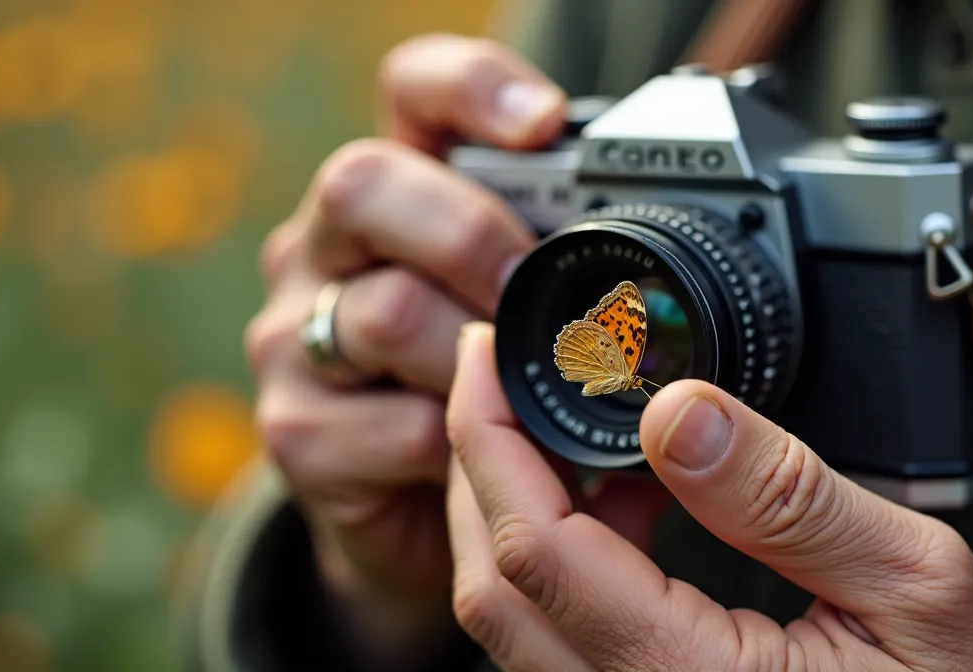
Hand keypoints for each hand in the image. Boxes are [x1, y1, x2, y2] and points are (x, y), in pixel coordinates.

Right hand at [243, 34, 569, 664]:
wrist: (412, 519)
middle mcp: (325, 248)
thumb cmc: (486, 389)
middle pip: (364, 185)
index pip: (411, 92)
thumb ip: (564, 268)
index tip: (543, 124)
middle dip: (470, 234)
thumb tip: (676, 248)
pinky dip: (471, 448)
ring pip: (390, 313)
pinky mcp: (299, 430)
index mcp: (396, 194)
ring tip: (530, 396)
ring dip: (485, 361)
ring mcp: (296, 337)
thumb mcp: (526, 314)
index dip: (471, 90)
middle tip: (529, 289)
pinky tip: (494, 455)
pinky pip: (404, 425)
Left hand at [446, 322, 972, 670]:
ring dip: (518, 511)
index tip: (489, 357)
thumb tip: (676, 411)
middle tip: (498, 375)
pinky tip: (621, 500)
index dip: (492, 442)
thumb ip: (787, 497)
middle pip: (494, 594)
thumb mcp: (916, 581)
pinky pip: (567, 641)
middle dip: (479, 469)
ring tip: (569, 426)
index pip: (538, 556)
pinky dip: (566, 556)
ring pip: (518, 622)